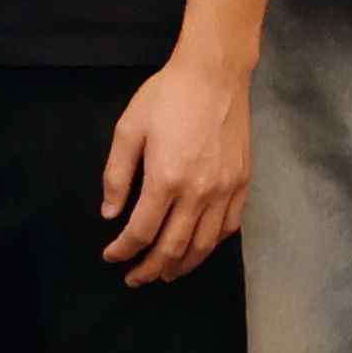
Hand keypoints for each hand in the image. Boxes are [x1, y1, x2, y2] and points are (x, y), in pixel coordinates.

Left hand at [98, 55, 254, 284]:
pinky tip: (198, 248)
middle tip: (134, 278)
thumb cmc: (167, 96)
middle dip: (150, 269)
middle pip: (173, 248)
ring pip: (204, 245)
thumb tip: (109, 213)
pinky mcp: (242, 184)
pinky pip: (228, 228)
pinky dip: (211, 245)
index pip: (141, 231)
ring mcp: (224, 190)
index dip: (123, 250)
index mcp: (165, 179)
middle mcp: (198, 192)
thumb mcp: (129, 128)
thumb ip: (117, 175)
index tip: (111, 256)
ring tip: (165, 274)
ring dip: (182, 266)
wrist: (214, 73)